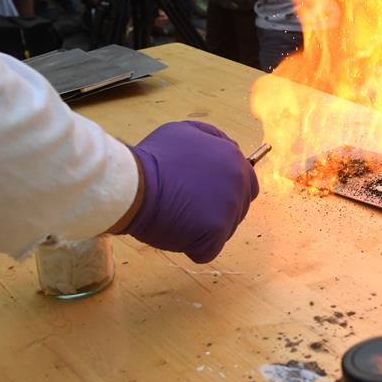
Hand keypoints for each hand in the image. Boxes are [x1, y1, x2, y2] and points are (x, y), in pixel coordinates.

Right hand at [126, 121, 258, 262]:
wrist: (134, 184)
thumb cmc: (154, 158)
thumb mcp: (186, 131)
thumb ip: (212, 139)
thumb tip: (226, 147)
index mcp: (234, 160)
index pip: (246, 183)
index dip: (224, 190)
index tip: (203, 193)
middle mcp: (239, 183)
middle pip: (239, 208)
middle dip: (218, 211)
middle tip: (189, 207)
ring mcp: (229, 209)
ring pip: (225, 230)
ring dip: (205, 229)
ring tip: (178, 216)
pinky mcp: (215, 233)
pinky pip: (209, 250)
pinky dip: (193, 247)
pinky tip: (176, 232)